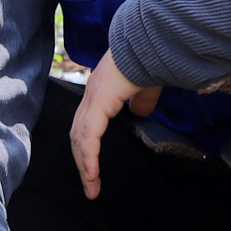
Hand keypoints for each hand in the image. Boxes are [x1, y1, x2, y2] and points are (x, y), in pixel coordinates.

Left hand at [68, 55, 159, 199]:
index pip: (86, 126)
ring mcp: (92, 98)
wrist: (151, 42)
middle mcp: (91, 95)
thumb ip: (141, 101)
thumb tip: (140, 112)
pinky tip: (92, 173)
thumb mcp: (147, 88)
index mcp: (100, 92)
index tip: (94, 171)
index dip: (88, 148)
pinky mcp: (99, 101)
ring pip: (80, 138)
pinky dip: (89, 155)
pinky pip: (89, 134)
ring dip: (84, 165)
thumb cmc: (151, 60)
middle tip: (90, 188)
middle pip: (78, 136)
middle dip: (82, 163)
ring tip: (91, 187)